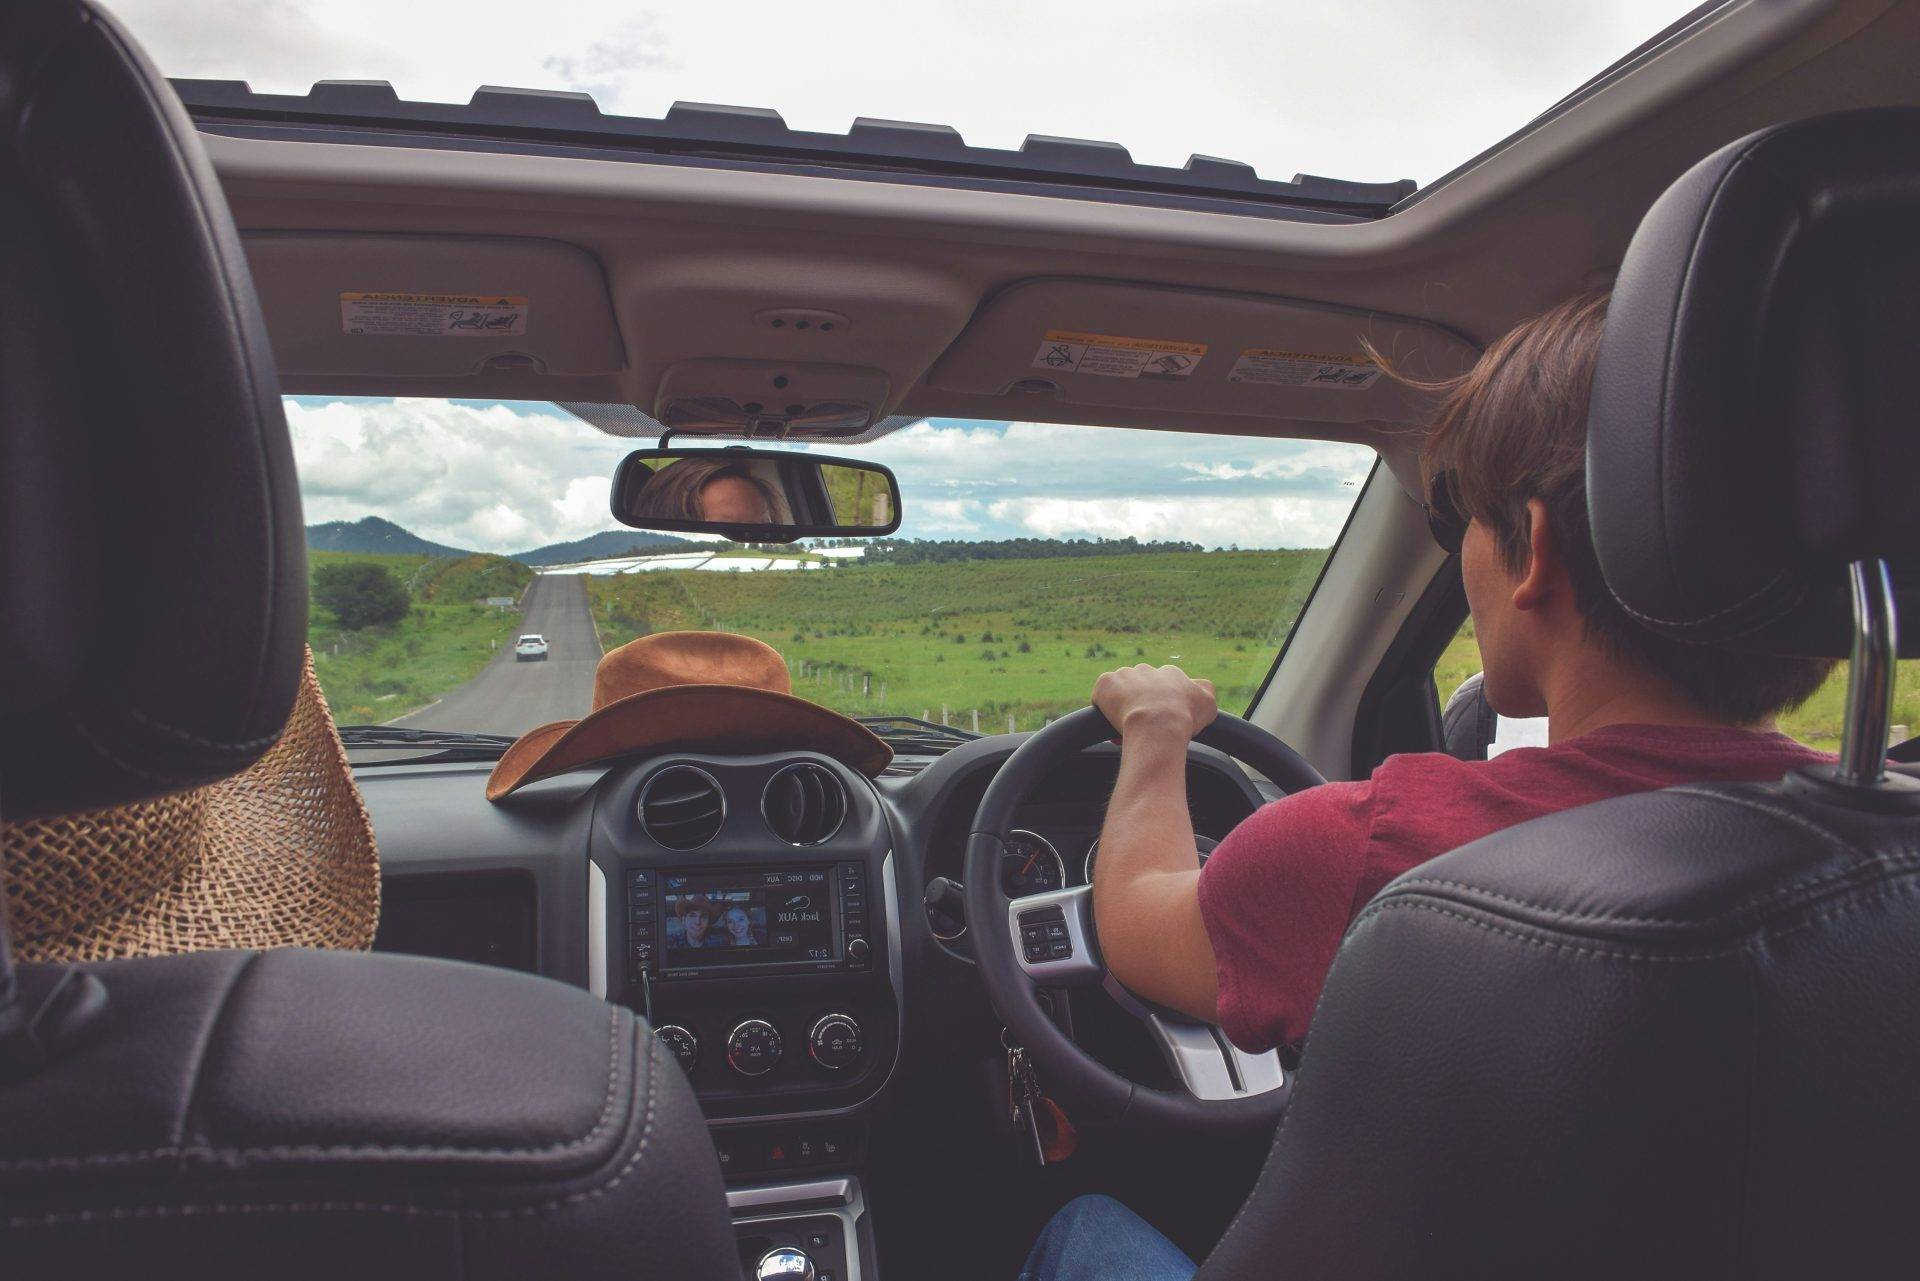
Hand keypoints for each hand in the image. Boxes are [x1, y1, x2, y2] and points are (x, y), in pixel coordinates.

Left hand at [1092, 664, 1216, 741]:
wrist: (1158, 725)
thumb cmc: (1184, 718)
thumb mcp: (1208, 704)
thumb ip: (1205, 691)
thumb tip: (1201, 687)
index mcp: (1170, 674)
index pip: (1164, 687)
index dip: (1161, 707)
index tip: (1160, 724)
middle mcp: (1147, 669)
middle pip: (1141, 687)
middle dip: (1140, 705)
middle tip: (1143, 728)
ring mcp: (1124, 675)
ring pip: (1120, 692)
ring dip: (1122, 708)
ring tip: (1126, 731)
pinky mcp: (1105, 683)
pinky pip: (1101, 696)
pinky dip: (1104, 710)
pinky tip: (1112, 725)